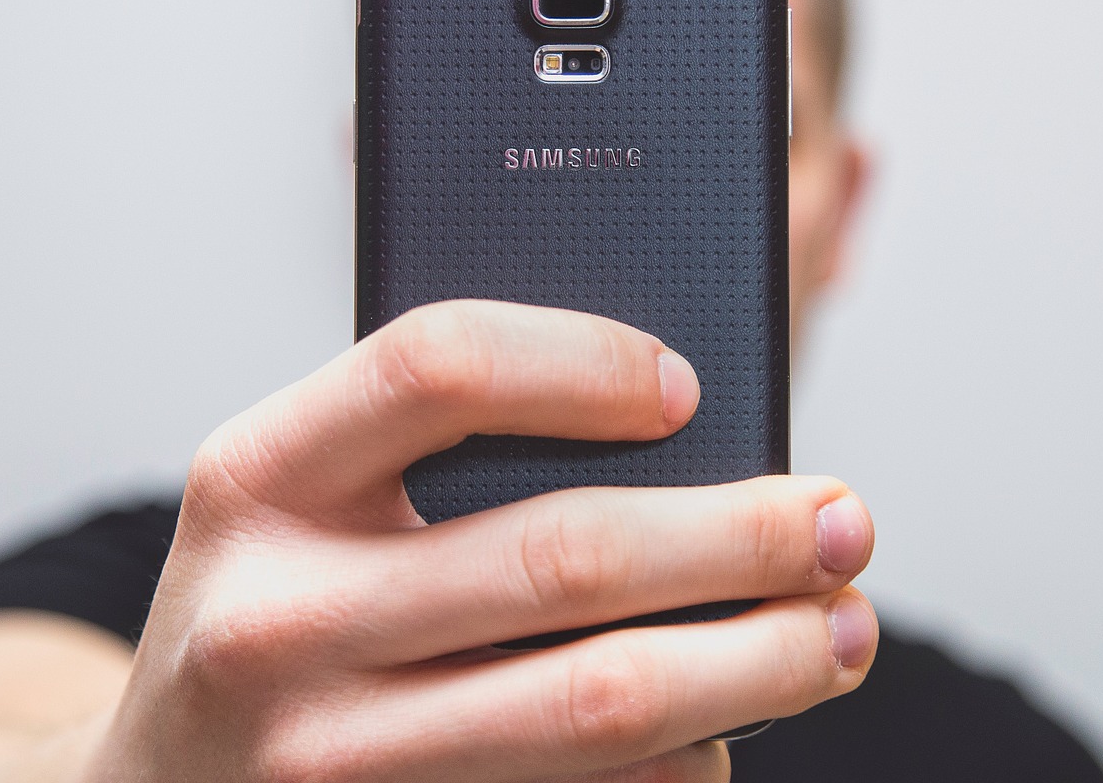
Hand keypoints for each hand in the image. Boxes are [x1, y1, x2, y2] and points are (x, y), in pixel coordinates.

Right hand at [85, 299, 877, 782]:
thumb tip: (679, 421)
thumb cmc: (269, 608)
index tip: (693, 385)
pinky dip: (688, 765)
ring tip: (843, 632)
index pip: (441, 367)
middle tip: (847, 523)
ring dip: (762, 665)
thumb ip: (432, 443)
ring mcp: (325, 766)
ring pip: (604, 706)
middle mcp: (275, 621)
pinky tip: (729, 730)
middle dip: (747, 537)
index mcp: (255, 479)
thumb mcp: (300, 499)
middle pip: (570, 557)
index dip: (588, 360)